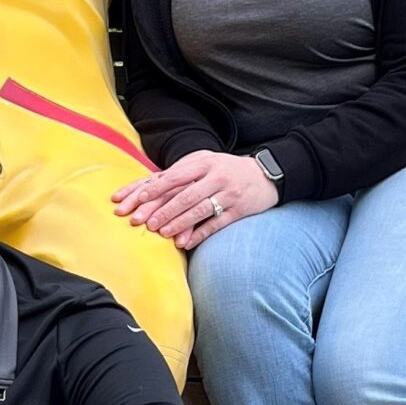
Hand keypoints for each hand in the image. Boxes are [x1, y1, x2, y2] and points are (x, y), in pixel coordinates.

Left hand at [111, 149, 278, 251]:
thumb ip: (184, 170)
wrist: (266, 175)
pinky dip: (200, 234)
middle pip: (186, 195)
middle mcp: (217, 177)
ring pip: (200, 210)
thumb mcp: (208, 161)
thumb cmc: (228, 169)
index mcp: (205, 163)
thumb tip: (153, 182)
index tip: (139, 199)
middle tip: (146, 222)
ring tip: (162, 233)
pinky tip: (185, 243)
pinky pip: (217, 224)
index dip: (157, 188)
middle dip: (164, 210)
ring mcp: (229, 194)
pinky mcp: (239, 210)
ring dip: (179, 223)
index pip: (176, 176)